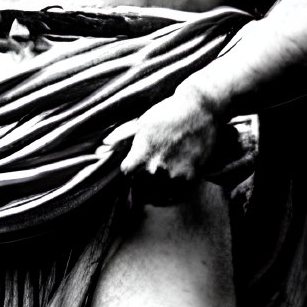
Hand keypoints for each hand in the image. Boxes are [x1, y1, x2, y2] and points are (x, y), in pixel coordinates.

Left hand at [108, 79, 221, 201]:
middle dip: (141, 183)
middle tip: (146, 176)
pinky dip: (170, 195)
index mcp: (141, 153)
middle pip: (140, 188)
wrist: (201, 109)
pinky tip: (170, 185)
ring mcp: (174, 175)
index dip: (130, 169)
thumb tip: (105, 147)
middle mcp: (156, 168)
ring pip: (157, 197)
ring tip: (159, 181)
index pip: (127, 173)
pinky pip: (174, 197)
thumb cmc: (170, 112)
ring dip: (155, 192)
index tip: (134, 167)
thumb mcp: (143, 123)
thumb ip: (125, 139)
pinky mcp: (190, 178)